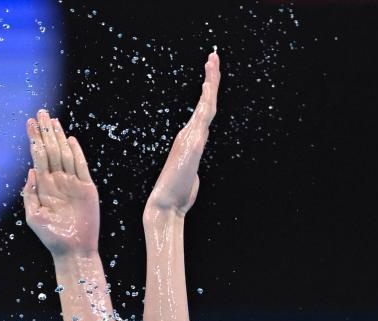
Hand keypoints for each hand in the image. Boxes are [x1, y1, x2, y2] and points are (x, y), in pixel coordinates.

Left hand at [23, 111, 98, 257]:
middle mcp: (58, 182)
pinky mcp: (87, 189)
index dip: (34, 140)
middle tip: (40, 113)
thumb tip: (31, 171)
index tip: (29, 123)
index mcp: (45, 187)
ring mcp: (73, 184)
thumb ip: (30, 194)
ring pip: (65, 155)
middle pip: (51, 151)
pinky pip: (81, 167)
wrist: (73, 250)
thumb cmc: (52, 237)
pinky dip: (76, 153)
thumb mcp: (33, 217)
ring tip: (52, 120)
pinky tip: (70, 139)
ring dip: (59, 137)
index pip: (38, 158)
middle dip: (45, 132)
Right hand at [144, 52, 219, 220]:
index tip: (210, 74)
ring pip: (205, 105)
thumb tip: (191, 164)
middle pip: (205, 103)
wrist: (165, 206)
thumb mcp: (188, 176)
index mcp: (189, 141)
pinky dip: (206, 99)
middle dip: (210, 78)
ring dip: (210, 81)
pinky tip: (208, 85)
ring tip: (213, 61)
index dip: (208, 92)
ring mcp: (189, 138)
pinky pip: (202, 116)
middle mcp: (188, 135)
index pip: (202, 112)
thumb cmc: (175, 196)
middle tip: (213, 56)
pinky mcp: (191, 143)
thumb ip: (191, 165)